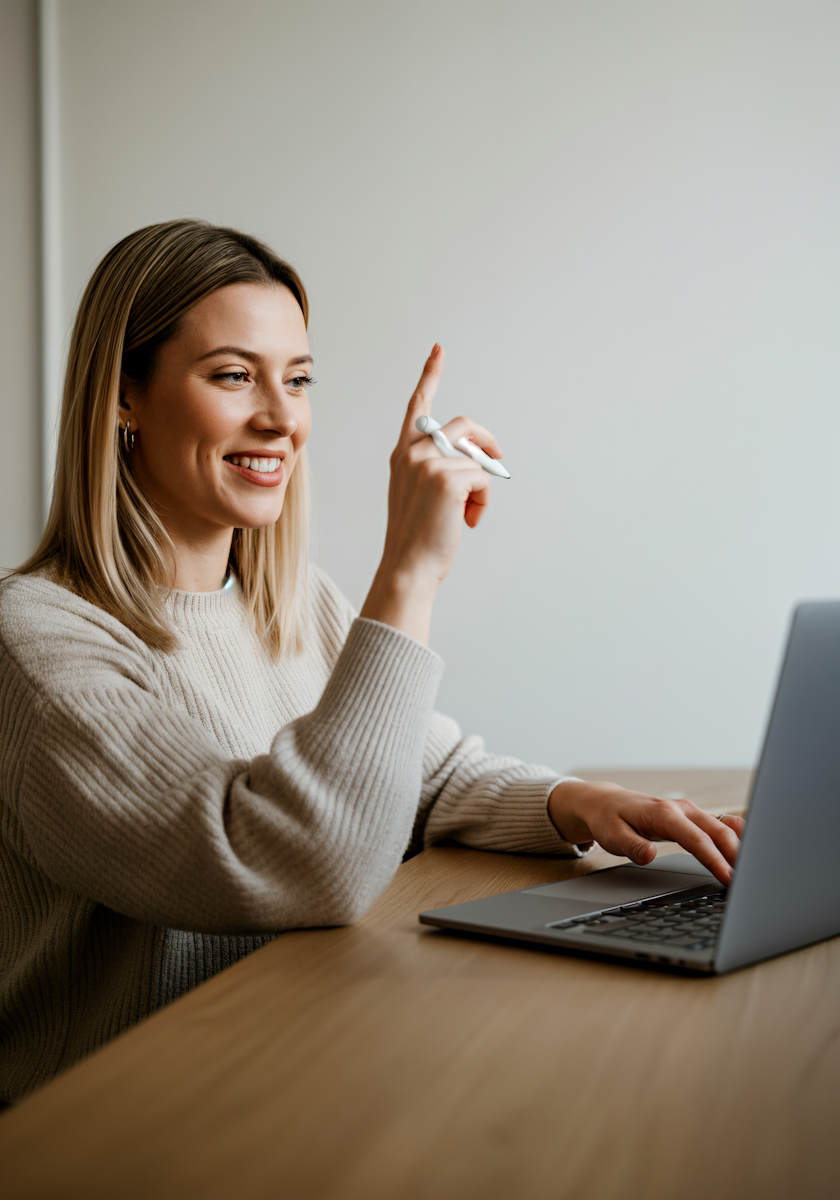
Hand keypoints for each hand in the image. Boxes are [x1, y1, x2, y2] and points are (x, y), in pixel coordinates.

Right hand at [360, 344, 504, 642]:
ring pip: (476, 458)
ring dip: (482, 486)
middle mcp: (411, 453)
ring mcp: (427, 463)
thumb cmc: (417, 538)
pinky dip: (483, 502)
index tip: (439, 350)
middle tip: (499, 460)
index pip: (417, 406)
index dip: (430, 375)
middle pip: (462, 427)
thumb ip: (437, 469)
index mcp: (402, 455)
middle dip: (486, 442)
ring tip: (470, 514)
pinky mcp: (447, 478)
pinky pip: (483, 478)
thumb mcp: (419, 495)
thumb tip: (477, 460)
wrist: (409, 566)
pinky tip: (469, 520)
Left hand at [548, 779, 744, 885]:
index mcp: (664, 813)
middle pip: (718, 832)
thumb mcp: (611, 836)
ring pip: (722, 829)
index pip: (697, 839)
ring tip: (754, 872)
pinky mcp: (691, 818)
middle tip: (750, 882)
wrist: (605, 803)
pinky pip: (717, 828)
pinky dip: (734, 840)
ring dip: (739, 848)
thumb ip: (631, 846)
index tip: (729, 878)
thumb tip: (649, 855)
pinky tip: (746, 852)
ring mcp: (688, 811)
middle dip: (737, 855)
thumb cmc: (609, 819)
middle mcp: (681, 809)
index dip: (715, 860)